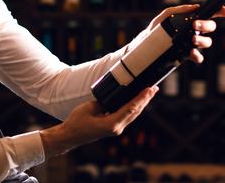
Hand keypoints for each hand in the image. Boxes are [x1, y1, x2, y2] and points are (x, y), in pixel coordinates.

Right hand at [39, 86, 157, 157]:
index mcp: (112, 124)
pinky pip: (127, 116)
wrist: (70, 136)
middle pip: (135, 111)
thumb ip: (105, 102)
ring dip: (142, 103)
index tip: (150, 89)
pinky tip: (138, 101)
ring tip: (150, 92)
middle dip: (146, 99)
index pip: (131, 108)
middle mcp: (117, 128)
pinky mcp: (114, 127)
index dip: (141, 98)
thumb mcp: (90, 107)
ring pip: (133, 114)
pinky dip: (134, 107)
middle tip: (154, 87)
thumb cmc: (77, 122)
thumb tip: (115, 97)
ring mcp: (116, 129)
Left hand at [145, 4, 224, 63]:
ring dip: (203, 41)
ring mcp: (193, 43)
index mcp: (193, 19)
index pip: (208, 15)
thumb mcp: (167, 14)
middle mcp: (196, 31)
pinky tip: (192, 53)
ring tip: (193, 40)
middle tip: (195, 25)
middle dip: (206, 25)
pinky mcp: (187, 55)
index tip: (224, 11)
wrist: (147, 42)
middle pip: (210, 27)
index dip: (218, 12)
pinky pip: (198, 57)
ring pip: (207, 42)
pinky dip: (197, 56)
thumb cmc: (158, 26)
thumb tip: (194, 7)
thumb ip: (180, 9)